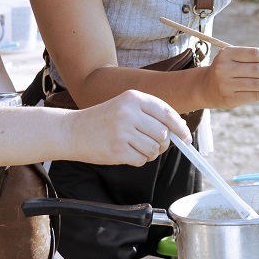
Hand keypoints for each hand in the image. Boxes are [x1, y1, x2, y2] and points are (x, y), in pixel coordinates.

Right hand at [75, 89, 189, 164]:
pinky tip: (126, 153)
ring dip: (150, 153)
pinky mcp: (117, 150)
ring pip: (154, 149)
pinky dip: (138, 160)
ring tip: (136, 147)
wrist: (71, 131)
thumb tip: (179, 131)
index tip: (187, 138)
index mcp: (133, 98)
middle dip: (163, 143)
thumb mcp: (125, 106)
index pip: (167, 113)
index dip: (180, 127)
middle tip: (154, 144)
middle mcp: (129, 113)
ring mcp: (122, 132)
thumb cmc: (102, 119)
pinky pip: (141, 160)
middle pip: (163, 134)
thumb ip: (150, 115)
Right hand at [201, 46, 258, 108]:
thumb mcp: (238, 59)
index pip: (255, 53)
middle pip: (258, 70)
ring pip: (258, 85)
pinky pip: (255, 97)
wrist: (206, 87)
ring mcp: (225, 84)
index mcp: (228, 53)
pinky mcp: (229, 99)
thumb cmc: (229, 69)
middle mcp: (224, 68)